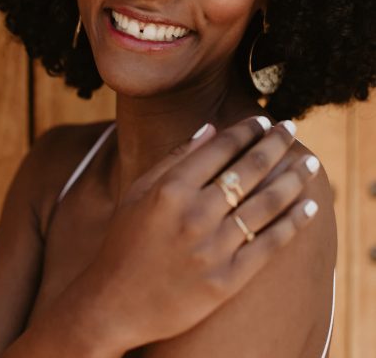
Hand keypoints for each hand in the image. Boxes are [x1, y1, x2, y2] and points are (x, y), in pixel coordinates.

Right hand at [92, 117, 319, 349]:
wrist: (114, 304)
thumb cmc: (124, 240)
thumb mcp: (139, 191)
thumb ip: (175, 157)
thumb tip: (210, 127)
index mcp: (171, 189)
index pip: (221, 149)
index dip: (246, 131)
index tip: (263, 120)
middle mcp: (195, 215)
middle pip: (248, 170)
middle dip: (275, 144)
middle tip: (292, 128)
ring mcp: (213, 249)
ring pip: (266, 204)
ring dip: (293, 178)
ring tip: (310, 162)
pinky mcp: (226, 281)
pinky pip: (269, 245)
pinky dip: (293, 222)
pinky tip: (310, 206)